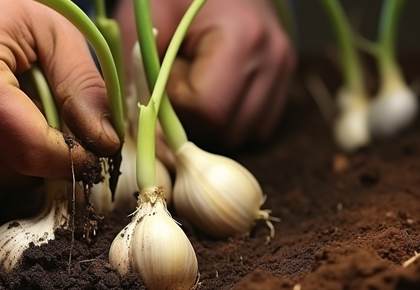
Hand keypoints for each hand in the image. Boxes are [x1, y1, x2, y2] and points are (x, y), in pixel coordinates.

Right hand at [0, 0, 119, 195]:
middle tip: (41, 120)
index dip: (70, 155)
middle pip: (13, 175)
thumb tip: (106, 142)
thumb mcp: (40, 26)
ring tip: (4, 118)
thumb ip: (81, 84)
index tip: (85, 145)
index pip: (32, 154)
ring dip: (12, 164)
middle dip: (40, 155)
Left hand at [115, 0, 295, 146]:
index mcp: (242, 37)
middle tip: (176, 82)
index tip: (165, 78)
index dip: (177, 105)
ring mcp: (282, 72)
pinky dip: (226, 121)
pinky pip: (253, 127)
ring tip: (194, 83)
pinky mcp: (283, 83)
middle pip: (227, 130)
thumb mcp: (146, 21)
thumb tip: (139, 130)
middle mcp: (272, 58)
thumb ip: (138, 74)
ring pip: (241, 135)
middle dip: (191, 119)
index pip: (207, 109)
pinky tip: (212, 91)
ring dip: (208, 124)